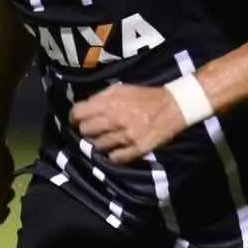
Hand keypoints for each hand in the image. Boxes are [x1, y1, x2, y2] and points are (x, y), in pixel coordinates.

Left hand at [71, 84, 185, 163]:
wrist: (173, 107)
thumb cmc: (145, 97)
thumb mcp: (120, 89)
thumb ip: (100, 98)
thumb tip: (84, 107)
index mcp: (109, 103)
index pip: (78, 113)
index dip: (74, 118)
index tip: (76, 121)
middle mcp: (114, 120)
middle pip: (85, 131)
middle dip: (87, 131)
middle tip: (94, 130)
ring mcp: (125, 136)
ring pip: (98, 146)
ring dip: (100, 143)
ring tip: (108, 139)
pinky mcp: (136, 148)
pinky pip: (115, 158)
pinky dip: (114, 155)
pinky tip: (118, 149)